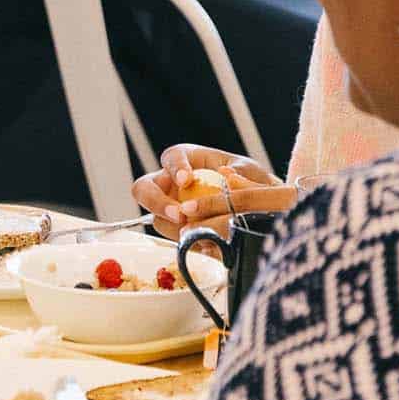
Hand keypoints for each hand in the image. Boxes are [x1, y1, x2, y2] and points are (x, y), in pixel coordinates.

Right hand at [131, 145, 284, 237]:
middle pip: (144, 189)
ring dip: (173, 226)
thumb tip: (225, 174)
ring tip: (199, 231)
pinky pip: (171, 236)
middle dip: (157, 202)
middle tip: (180, 215)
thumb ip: (240, 172)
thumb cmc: (249, 181)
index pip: (171, 157)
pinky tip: (205, 242)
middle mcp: (171, 182)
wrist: (255, 207)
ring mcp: (169, 207)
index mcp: (186, 159)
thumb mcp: (250, 172)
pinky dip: (186, 240)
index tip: (186, 180)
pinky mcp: (176, 229)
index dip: (174, 167)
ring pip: (156, 217)